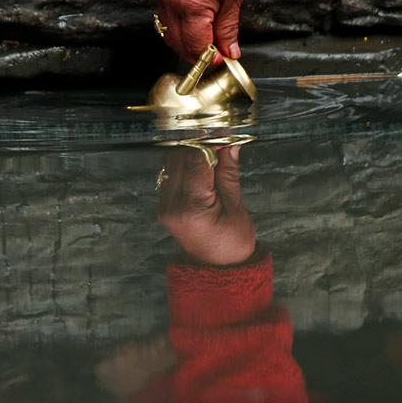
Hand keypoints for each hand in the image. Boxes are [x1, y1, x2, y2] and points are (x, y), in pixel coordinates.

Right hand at [154, 0, 253, 63]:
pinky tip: (196, 31)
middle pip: (179, 45)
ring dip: (187, 45)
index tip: (221, 62)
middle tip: (216, 57)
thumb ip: (228, 30)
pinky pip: (166, 22)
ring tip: (207, 45)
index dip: (208, 59)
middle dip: (197, 56)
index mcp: (191, 4)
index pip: (195, 45)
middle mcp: (171, 2)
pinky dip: (180, 32)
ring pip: (169, 36)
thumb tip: (228, 53)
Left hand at [157, 145, 253, 265]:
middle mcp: (171, 205)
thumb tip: (229, 145)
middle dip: (200, 143)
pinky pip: (171, 173)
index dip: (210, 142)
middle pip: (180, 157)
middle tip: (220, 137)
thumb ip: (228, 174)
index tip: (224, 133)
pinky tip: (202, 162)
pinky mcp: (164, 204)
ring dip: (191, 151)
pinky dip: (186, 162)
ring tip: (213, 149)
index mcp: (191, 207)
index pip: (196, 161)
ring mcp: (164, 204)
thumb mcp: (236, 208)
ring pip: (172, 162)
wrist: (217, 269)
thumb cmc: (231, 245)